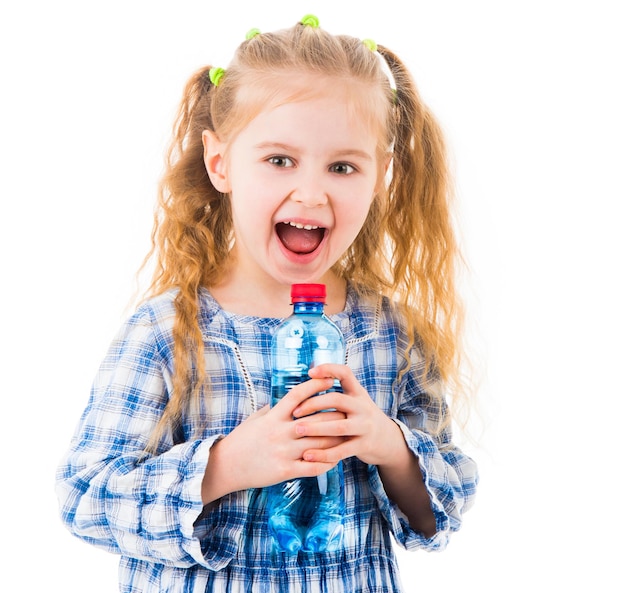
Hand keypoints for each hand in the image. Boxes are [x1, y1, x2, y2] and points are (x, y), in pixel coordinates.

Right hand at [202, 376, 345, 502]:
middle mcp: (280, 432)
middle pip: (316, 419)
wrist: (226, 466)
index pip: (298, 395)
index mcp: (273, 416)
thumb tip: (291, 397)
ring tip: (348, 434)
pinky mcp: (284, 470)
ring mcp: (283, 452)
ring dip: (336, 439)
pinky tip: (336, 459)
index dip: (316, 385)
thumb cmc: (242, 439)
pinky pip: (312, 467)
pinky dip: (326, 462)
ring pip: (318, 443)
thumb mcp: (256, 418)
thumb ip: (274, 407)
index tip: (331, 380)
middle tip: (349, 409)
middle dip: (335, 414)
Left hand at [291, 364, 405, 467]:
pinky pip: (342, 450)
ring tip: (297, 430)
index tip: (310, 372)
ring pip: (338, 426)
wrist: (387, 440)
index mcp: (358, 393)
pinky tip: (307, 455)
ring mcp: (365, 426)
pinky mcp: (364, 445)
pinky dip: (324, 454)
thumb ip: (338, 393)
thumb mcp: (355, 401)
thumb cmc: (361, 417)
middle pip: (337, 399)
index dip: (329, 369)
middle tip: (295, 412)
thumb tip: (310, 377)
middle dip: (313, 404)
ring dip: (316, 428)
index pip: (345, 373)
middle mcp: (363, 407)